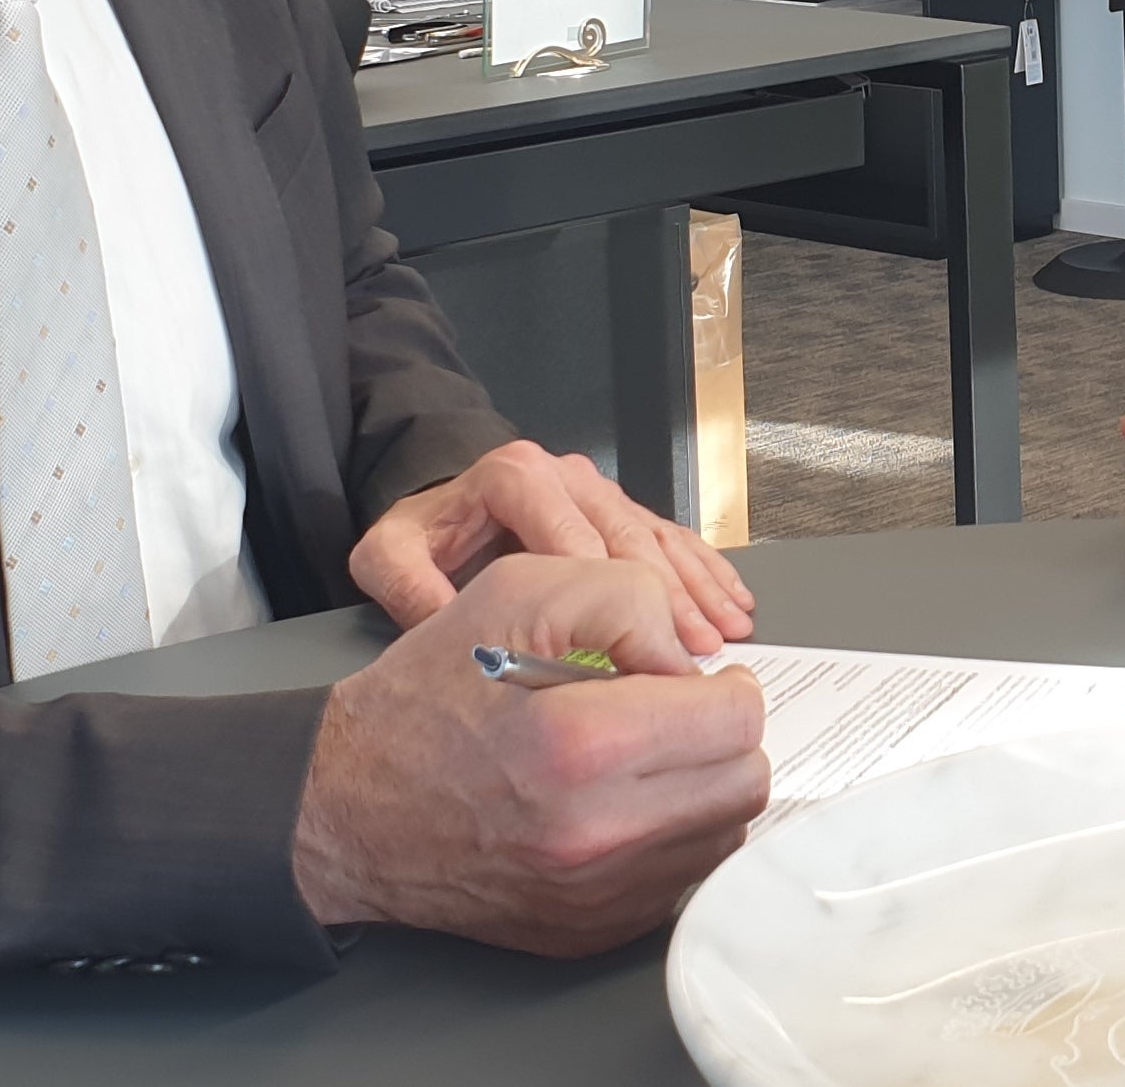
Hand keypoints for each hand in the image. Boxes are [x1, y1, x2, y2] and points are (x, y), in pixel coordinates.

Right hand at [292, 551, 768, 952]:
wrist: (347, 807)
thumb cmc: (423, 701)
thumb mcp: (514, 594)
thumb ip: (625, 598)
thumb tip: (691, 656)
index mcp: (581, 745)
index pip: (737, 716)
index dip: (720, 682)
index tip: (679, 676)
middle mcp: (597, 835)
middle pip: (745, 780)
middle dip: (719, 735)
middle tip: (668, 713)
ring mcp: (596, 896)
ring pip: (723, 835)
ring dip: (699, 787)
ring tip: (639, 757)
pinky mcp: (591, 931)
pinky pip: (681, 879)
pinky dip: (668, 838)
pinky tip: (616, 804)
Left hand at [350, 438, 753, 654]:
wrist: (441, 513)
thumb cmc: (427, 538)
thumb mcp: (392, 556)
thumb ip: (409, 586)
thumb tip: (443, 621)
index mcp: (513, 478)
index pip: (569, 530)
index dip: (607, 583)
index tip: (632, 631)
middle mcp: (564, 477)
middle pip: (626, 535)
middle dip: (666, 594)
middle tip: (694, 648)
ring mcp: (599, 492)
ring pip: (658, 537)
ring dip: (696, 587)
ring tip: (724, 634)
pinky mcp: (622, 512)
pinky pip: (673, 537)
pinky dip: (706, 573)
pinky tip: (733, 606)